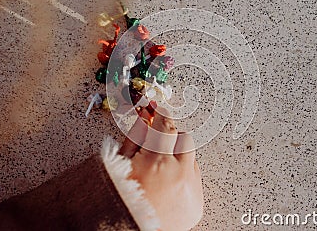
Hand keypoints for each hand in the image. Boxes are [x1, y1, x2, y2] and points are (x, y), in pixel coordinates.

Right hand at [119, 105, 203, 230]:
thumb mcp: (120, 165)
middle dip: (172, 138)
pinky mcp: (197, 205)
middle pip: (185, 140)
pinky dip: (183, 179)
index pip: (166, 126)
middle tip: (158, 144)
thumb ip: (135, 137)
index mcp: (158, 163)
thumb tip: (145, 118)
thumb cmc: (119, 203)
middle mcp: (180, 176)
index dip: (162, 116)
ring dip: (178, 159)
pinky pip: (195, 181)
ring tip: (159, 172)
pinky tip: (167, 186)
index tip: (158, 111)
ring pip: (192, 159)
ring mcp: (192, 192)